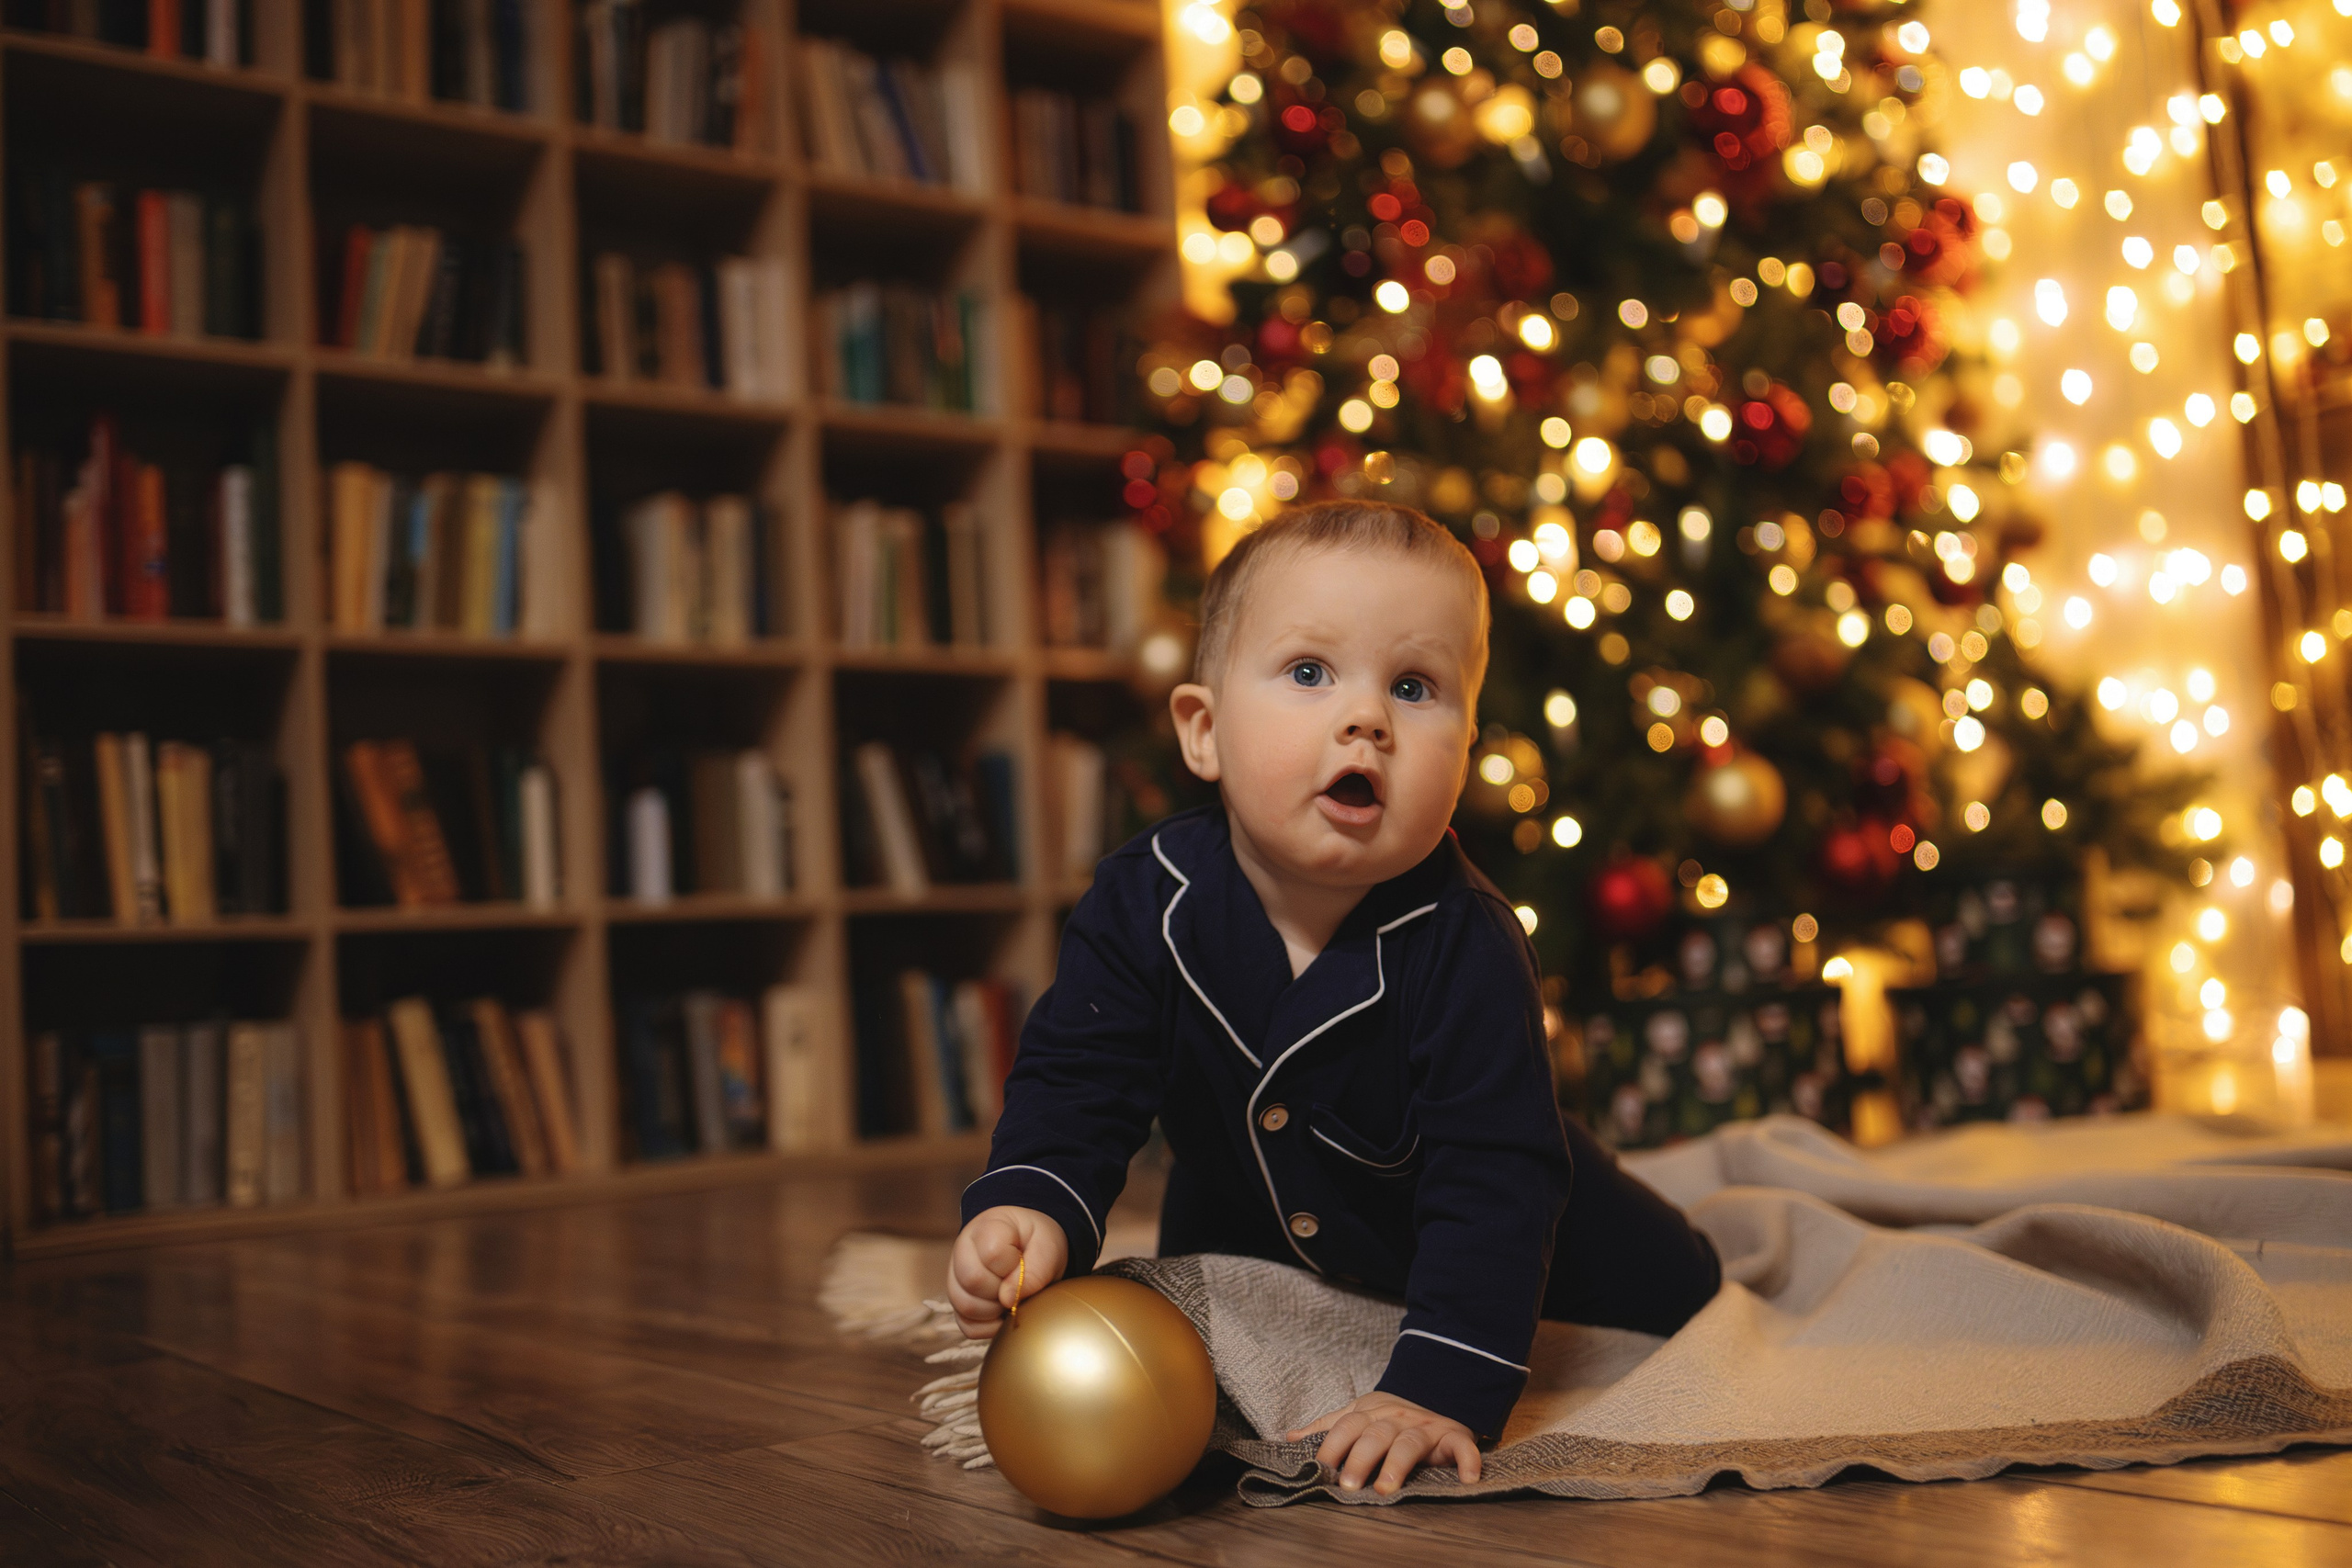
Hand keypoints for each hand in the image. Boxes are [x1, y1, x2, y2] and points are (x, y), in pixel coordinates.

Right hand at [947, 1205, 1067, 1339]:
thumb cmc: (1037, 1243)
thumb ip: (1036, 1270)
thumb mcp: (1048, 1247)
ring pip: (965, 1306)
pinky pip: (967, 1326)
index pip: (992, 1253)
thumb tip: (1009, 1299)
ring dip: (996, 1310)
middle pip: (973, 1280)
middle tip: (1018, 1284)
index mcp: (987, 1227)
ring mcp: (955, 1277)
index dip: (1013, 1267)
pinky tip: (1003, 1313)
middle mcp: (963, 1250)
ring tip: (1011, 1298)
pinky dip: (989, 1327)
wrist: (1029, 1247)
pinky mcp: (957, 1303)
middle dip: (1003, 1290)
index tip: (1024, 1263)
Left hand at [1286, 1391, 1482, 1494]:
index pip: (1347, 1426)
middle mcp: (1397, 1419)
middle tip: (1348, 1485)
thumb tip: (1289, 1437)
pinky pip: (1462, 1447)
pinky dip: (1467, 1461)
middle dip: (1360, 1459)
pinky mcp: (1454, 1437)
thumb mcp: (1358, 1414)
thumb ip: (1327, 1427)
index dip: (1332, 1445)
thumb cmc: (1391, 1415)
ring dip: (1398, 1465)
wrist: (1439, 1391)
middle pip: (1375, 1436)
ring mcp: (1426, 1427)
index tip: (1319, 1468)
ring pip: (1410, 1443)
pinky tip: (1467, 1479)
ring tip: (1386, 1488)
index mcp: (1371, 1414)